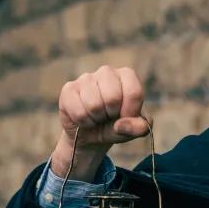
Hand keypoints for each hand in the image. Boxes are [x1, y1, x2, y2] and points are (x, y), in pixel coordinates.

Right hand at [49, 65, 149, 180]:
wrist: (91, 135)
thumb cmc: (116, 126)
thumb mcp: (134, 130)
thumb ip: (139, 127)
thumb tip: (120, 124)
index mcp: (126, 76)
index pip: (134, 92)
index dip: (130, 112)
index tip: (125, 117)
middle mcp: (106, 72)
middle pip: (112, 97)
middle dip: (111, 114)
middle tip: (109, 116)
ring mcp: (85, 78)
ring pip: (94, 105)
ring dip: (96, 119)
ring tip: (97, 117)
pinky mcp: (68, 89)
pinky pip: (78, 112)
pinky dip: (83, 122)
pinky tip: (84, 118)